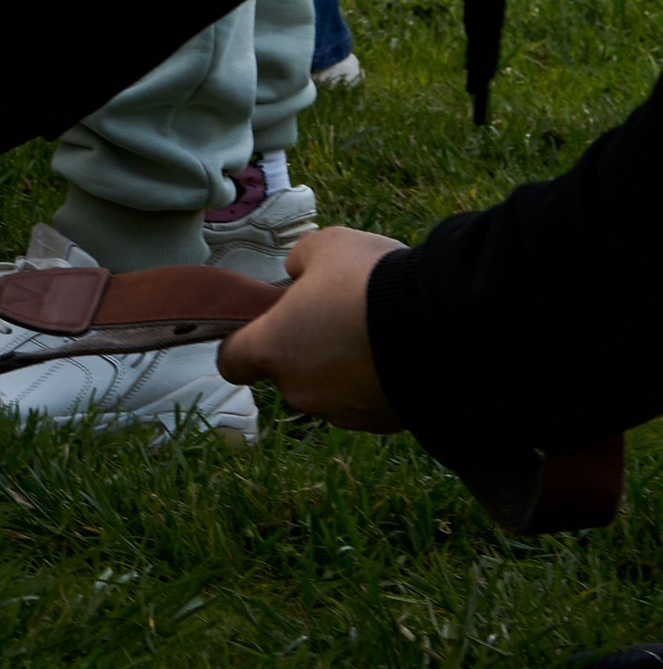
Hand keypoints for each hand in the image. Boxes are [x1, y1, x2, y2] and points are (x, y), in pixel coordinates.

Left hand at [214, 222, 403, 429]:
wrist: (437, 324)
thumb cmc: (367, 280)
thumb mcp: (324, 245)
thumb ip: (298, 262)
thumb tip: (297, 274)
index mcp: (272, 348)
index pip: (231, 361)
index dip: (242, 342)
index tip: (264, 324)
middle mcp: (299, 390)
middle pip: (286, 373)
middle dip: (303, 348)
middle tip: (333, 315)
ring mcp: (341, 412)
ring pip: (328, 389)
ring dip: (340, 368)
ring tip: (372, 332)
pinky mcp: (380, 423)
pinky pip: (365, 401)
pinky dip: (373, 382)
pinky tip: (395, 353)